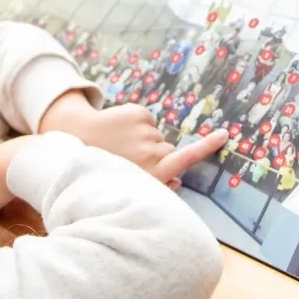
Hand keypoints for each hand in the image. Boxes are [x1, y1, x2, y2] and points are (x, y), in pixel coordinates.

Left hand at [43, 96, 226, 187]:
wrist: (74, 139)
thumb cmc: (102, 168)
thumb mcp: (128, 185)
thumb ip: (156, 184)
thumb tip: (178, 180)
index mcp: (151, 175)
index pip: (185, 160)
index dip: (206, 147)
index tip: (224, 134)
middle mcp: (151, 154)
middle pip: (169, 149)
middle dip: (156, 152)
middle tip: (130, 157)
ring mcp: (145, 132)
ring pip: (156, 135)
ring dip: (143, 138)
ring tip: (119, 145)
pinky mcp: (138, 113)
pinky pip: (146, 119)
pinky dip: (135, 123)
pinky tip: (117, 130)